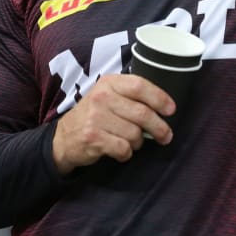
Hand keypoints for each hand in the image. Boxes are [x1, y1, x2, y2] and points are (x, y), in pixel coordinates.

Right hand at [51, 73, 175, 172]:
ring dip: (138, 142)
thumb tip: (164, 107)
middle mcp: (102, 97)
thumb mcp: (109, 95)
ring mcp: (95, 117)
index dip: (159, 98)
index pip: (140, 86)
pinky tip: (120, 150)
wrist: (64, 138)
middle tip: (166, 136)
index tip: (171, 110)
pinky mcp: (92, 137)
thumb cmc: (95, 115)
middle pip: (142, 113)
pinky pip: (123, 148)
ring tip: (132, 141)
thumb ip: (131, 95)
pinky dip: (126, 153)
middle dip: (159, 127)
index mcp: (109, 83)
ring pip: (135, 133)